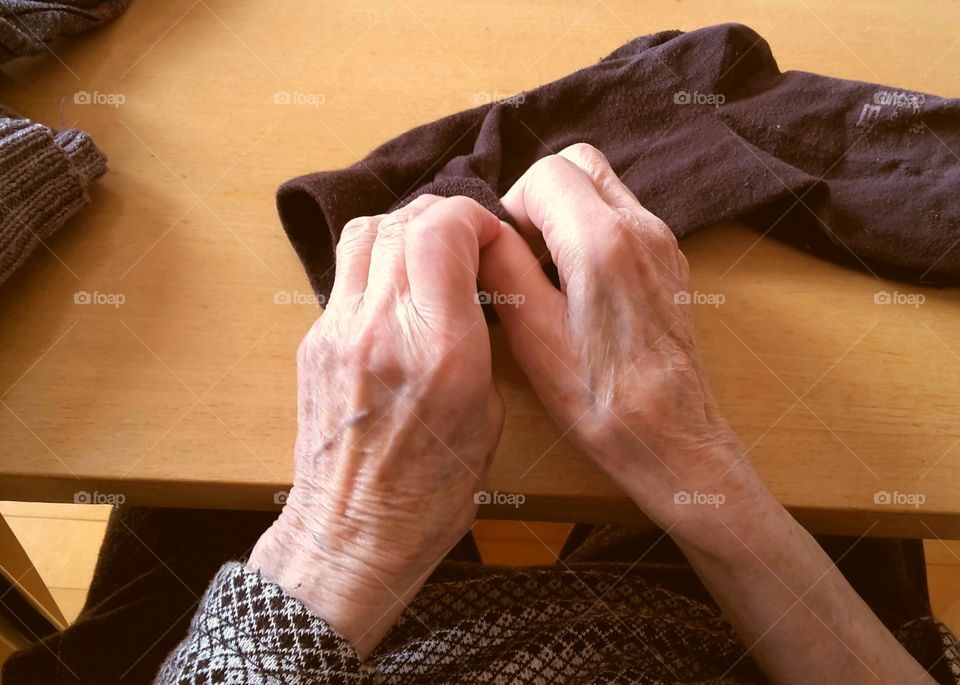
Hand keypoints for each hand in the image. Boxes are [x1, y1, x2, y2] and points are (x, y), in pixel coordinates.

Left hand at [249, 195, 503, 657]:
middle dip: (443, 216)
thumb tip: (473, 285)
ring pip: (365, 233)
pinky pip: (346, 271)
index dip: (472, 217)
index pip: (441, 231)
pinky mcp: (314, 342)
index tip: (490, 238)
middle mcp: (381, 329)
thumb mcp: (487, 415)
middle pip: (402, 221)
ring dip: (404, 228)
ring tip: (430, 254)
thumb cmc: (433, 491)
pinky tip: (399, 288)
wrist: (353, 533)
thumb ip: (481, 338)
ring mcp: (338, 332)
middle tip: (465, 241)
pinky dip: (378, 260)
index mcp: (438, 351)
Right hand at [479, 143, 749, 525]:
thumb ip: (502, 265)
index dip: (511, 205)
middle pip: (579, 163)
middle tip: (522, 249)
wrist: (671, 438)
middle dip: (539, 194)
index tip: (503, 250)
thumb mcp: (531, 333)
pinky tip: (578, 284)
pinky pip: (624, 217)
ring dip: (566, 210)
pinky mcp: (670, 262)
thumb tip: (481, 229)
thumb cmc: (599, 399)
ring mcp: (663, 242)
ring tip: (548, 270)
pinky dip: (592, 229)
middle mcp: (642, 228)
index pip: (545, 173)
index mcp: (602, 241)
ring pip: (604, 187)